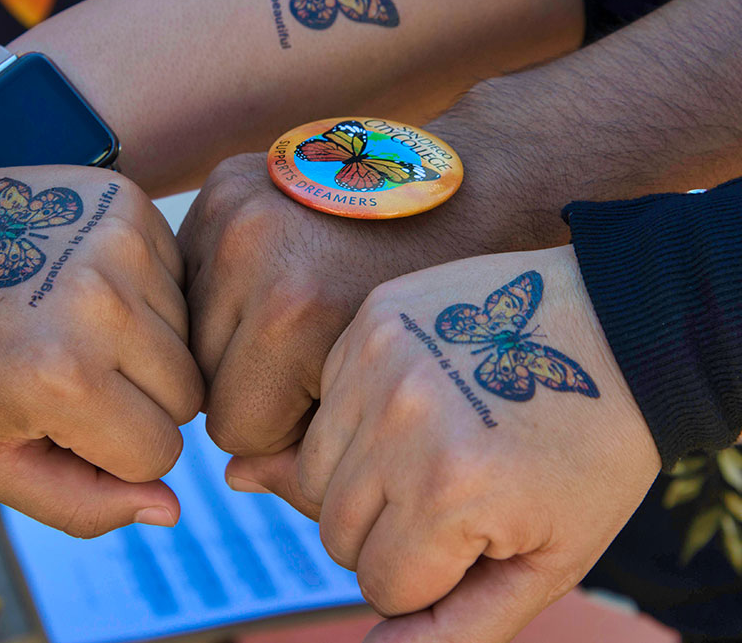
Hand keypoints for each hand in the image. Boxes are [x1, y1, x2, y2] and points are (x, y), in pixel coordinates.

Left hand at [0, 163, 202, 535]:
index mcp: (63, 379)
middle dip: (142, 402)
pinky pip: (178, 276)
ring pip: (188, 334)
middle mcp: (103, 304)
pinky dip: (146, 294)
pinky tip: (88, 286)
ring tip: (77, 327)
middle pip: (187, 393)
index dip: (118, 452)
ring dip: (146, 346)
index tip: (67, 422)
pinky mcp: (127, 201)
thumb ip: (80, 504)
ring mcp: (119, 243)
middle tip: (78, 378)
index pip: (160, 451)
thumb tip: (169, 509)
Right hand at [178, 150, 504, 456]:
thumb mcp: (391, 399)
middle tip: (317, 355)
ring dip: (233, 336)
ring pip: (190, 327)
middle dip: (255, 384)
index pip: (234, 430)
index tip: (336, 399)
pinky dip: (226, 288)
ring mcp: (230, 210)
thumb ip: (315, 460)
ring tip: (299, 313)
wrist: (475, 192)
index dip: (287, 430)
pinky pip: (194, 273)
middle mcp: (248, 250)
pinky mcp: (222, 185)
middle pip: (203, 378)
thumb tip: (235, 475)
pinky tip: (279, 277)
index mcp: (292, 312)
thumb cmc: (443, 309)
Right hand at [225, 245, 659, 642]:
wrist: (617, 331)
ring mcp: (378, 361)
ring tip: (425, 455)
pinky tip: (415, 405)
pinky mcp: (372, 319)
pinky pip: (328, 403)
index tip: (479, 537)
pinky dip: (357, 420)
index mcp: (450, 491)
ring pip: (314, 470)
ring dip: (359, 482)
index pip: (381, 585)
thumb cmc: (590, 455)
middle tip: (451, 499)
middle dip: (388, 536)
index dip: (431, 577)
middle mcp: (400, 421)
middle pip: (336, 532)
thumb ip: (457, 626)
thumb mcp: (549, 561)